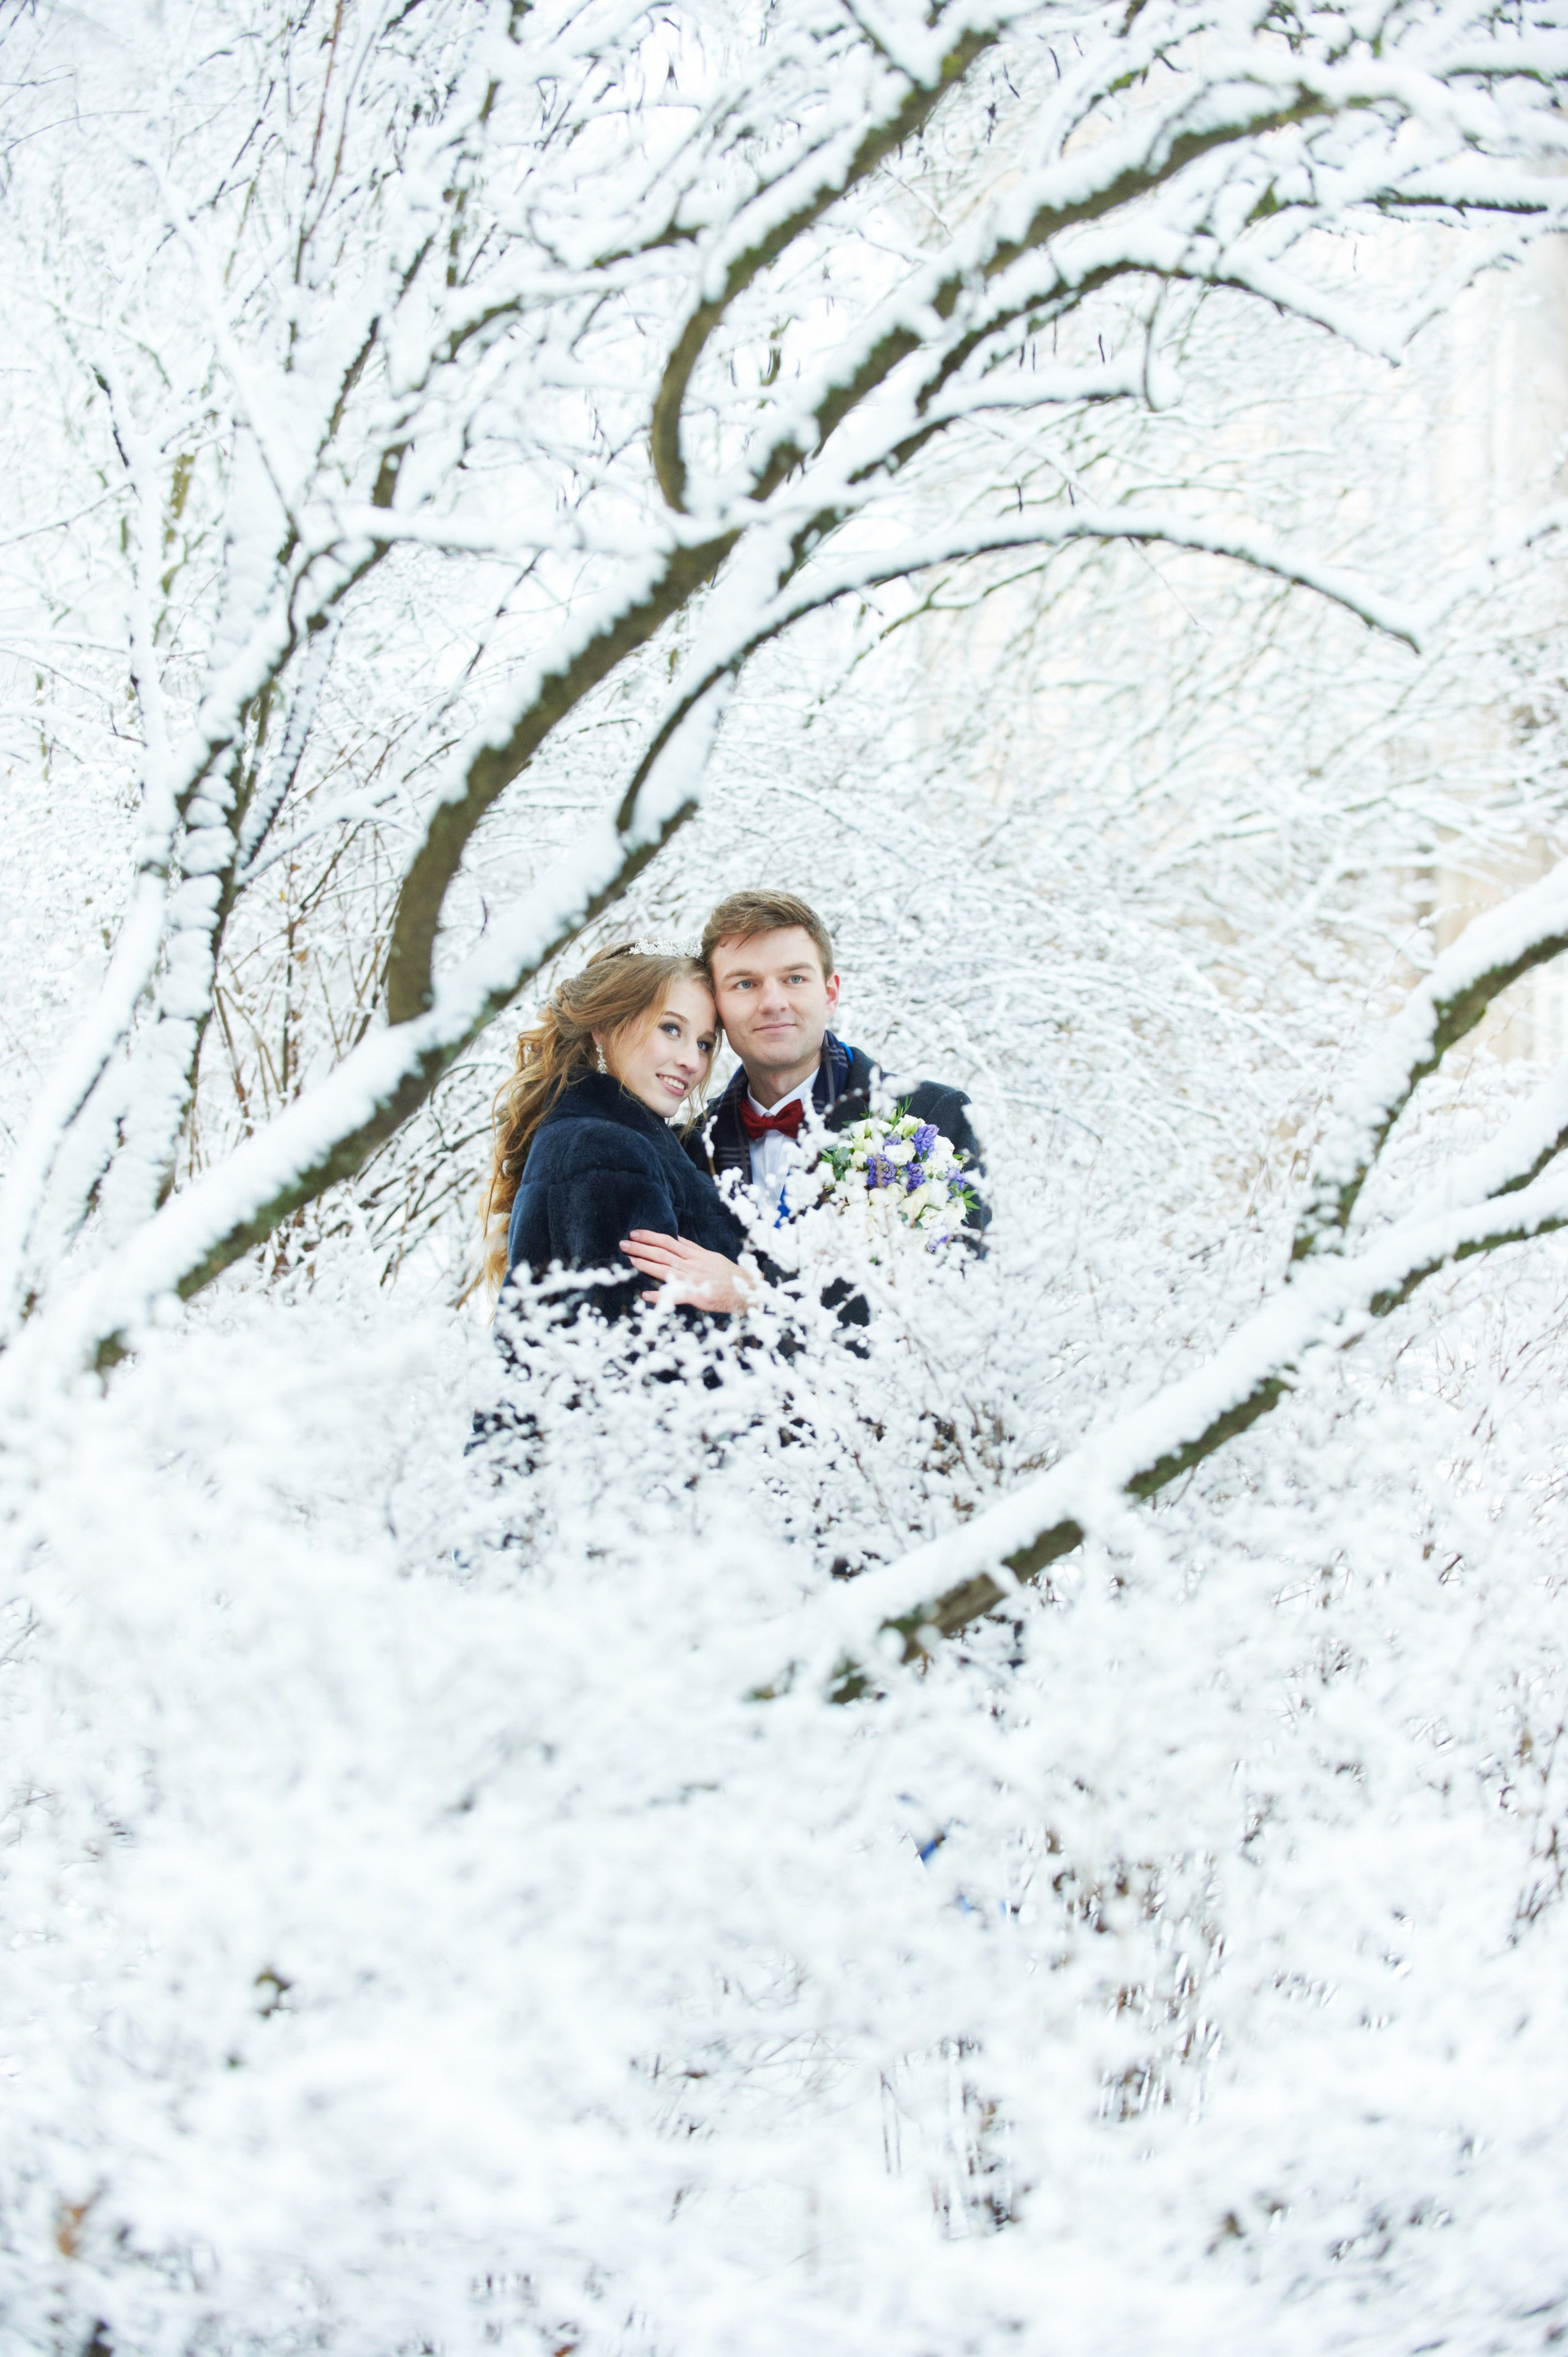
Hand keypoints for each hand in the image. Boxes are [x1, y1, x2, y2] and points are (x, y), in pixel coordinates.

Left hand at [621, 1231, 755, 1313]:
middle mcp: (693, 1265)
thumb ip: (693, 1248)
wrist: (747, 1291)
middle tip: (623, 1244)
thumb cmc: (728, 1275)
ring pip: (666, 1270)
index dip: (651, 1237)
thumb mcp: (711, 1256)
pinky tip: (646, 1296)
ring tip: (630, 1261)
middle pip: (663, 1253)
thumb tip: (677, 1238)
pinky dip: (661, 1296)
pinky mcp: (698, 1296)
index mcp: (696, 1255)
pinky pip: (676, 1295)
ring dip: (646, 1265)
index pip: (669, 1242)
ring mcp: (695, 1280)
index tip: (635, 1233)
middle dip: (642, 1248)